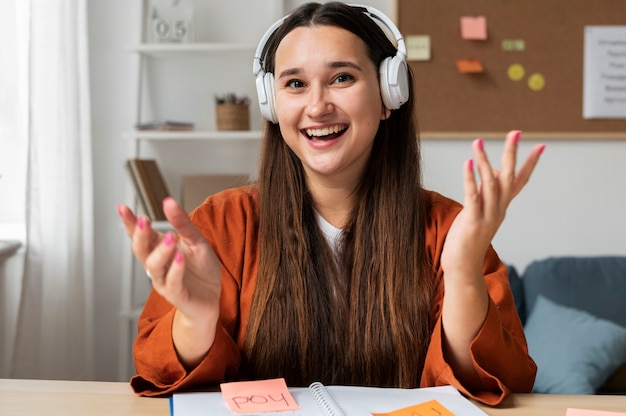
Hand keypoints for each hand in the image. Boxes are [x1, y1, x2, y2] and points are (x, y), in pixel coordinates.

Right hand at [117, 197, 221, 365]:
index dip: (130, 223)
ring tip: (170, 237)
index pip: (140, 235)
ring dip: (160, 251)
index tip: (122, 209)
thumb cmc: (202, 269)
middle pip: (141, 250)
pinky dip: (175, 269)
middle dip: (140, 235)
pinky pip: (172, 282)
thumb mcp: (195, 240)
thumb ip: (182, 223)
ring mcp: (164, 281)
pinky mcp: (177, 294)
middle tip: (143, 220)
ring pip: (154, 266)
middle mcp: (157, 265)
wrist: (212, 296)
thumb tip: (169, 202)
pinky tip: (180, 257)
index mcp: (159, 249)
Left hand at [440, 130, 544, 275]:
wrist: (463, 267)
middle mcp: (498, 210)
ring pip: (490, 184)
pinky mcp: (472, 221)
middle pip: (509, 177)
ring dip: (484, 161)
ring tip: (477, 142)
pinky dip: (470, 179)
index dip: (530, 164)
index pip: (520, 182)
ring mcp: (487, 216)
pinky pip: (473, 196)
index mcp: (501, 207)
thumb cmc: (468, 239)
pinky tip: (467, 163)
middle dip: (512, 154)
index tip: (541, 145)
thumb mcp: (480, 212)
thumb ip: (486, 193)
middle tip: (515, 132)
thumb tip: (490, 170)